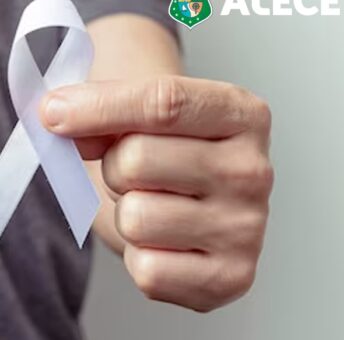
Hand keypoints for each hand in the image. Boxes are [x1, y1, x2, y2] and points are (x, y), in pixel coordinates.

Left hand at [40, 76, 272, 311]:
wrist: (199, 195)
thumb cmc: (174, 149)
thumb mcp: (149, 113)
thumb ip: (107, 106)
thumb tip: (60, 118)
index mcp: (244, 115)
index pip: (166, 103)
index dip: (100, 107)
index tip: (55, 113)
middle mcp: (254, 170)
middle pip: (138, 160)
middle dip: (117, 168)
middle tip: (139, 172)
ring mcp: (248, 227)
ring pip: (136, 217)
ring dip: (129, 213)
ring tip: (157, 204)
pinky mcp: (233, 276)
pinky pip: (149, 270)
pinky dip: (142, 257)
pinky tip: (167, 241)